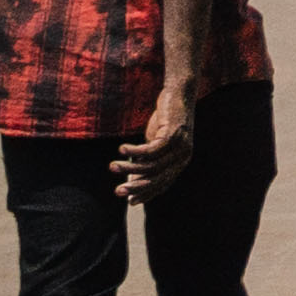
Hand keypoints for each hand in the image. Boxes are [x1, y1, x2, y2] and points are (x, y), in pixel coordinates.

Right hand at [119, 78, 197, 196]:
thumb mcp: (155, 144)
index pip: (162, 184)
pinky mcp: (173, 133)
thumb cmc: (165, 121)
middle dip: (136, 187)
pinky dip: (135, 151)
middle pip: (158, 179)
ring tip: (112, 166)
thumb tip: (131, 180)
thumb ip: (146, 161)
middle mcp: (183, 156)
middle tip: (118, 192)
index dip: (146, 194)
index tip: (129, 201)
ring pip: (151, 165)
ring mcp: (180, 145)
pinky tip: (121, 149)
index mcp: (180, 162)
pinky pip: (151, 149)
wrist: (178, 94)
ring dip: (129, 167)